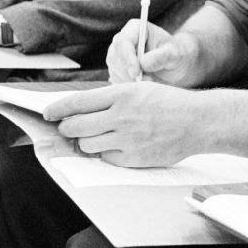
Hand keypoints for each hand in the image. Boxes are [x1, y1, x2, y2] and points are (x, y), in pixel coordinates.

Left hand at [45, 82, 201, 166]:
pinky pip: (105, 158)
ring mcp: (128, 139)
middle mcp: (122, 116)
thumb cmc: (171, 102)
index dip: (57, 108)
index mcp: (124, 94)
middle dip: (67, 127)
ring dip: (86, 141)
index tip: (48, 112)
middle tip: (69, 127)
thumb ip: (112, 98)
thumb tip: (79, 109)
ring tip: (97, 135)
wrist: (199, 121)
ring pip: (86, 144)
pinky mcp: (134, 158)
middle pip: (75, 126)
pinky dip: (106, 153)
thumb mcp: (141, 88)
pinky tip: (117, 144)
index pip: (78, 102)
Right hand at [107, 18, 199, 85]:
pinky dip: (128, 85)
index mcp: (135, 28)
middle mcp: (122, 40)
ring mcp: (117, 55)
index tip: (136, 73)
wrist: (174, 66)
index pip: (123, 41)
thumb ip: (161, 56)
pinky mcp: (116, 69)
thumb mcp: (174, 54)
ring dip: (130, 80)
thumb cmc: (175, 55)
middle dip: (129, 72)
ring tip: (151, 80)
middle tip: (149, 80)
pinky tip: (143, 84)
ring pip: (114, 70)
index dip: (127, 57)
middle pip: (115, 56)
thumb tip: (143, 63)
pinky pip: (116, 79)